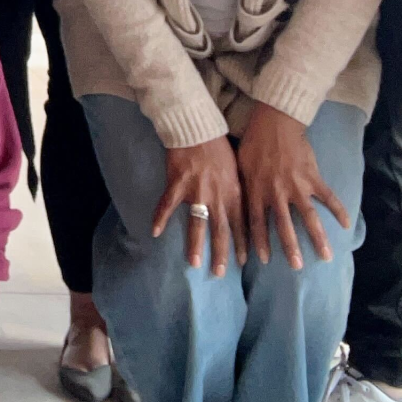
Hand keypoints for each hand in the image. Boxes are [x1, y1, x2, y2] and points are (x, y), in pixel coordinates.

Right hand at [153, 135, 244, 276]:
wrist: (197, 128)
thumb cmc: (219, 147)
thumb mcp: (237, 169)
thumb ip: (239, 191)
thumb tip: (246, 210)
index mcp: (234, 192)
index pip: (240, 225)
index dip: (241, 245)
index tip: (242, 263)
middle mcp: (217, 196)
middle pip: (221, 231)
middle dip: (221, 254)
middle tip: (219, 273)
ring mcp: (196, 192)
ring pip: (197, 224)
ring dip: (195, 245)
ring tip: (193, 263)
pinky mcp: (177, 184)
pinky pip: (167, 206)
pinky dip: (160, 219)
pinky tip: (155, 232)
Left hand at [235, 104, 348, 268]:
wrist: (275, 121)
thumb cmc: (254, 142)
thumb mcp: (241, 165)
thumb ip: (243, 187)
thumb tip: (237, 205)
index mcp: (257, 190)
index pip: (256, 222)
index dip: (260, 242)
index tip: (264, 260)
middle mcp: (277, 192)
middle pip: (283, 225)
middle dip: (290, 247)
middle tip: (296, 267)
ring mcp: (297, 186)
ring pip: (309, 217)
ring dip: (317, 237)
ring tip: (325, 255)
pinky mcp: (313, 177)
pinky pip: (328, 196)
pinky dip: (338, 210)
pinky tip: (347, 224)